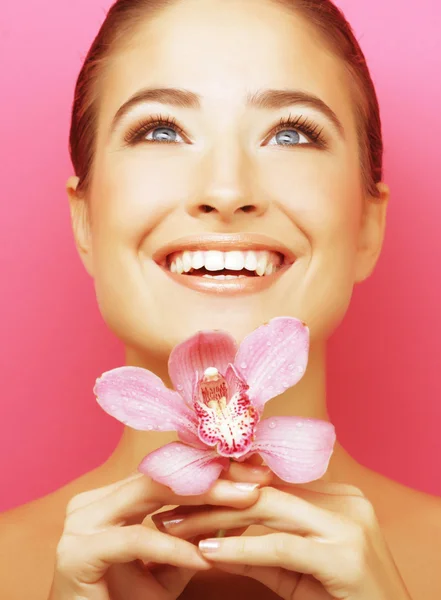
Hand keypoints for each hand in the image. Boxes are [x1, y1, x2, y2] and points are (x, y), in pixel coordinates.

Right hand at [47, 471, 260, 599]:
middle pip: (163, 475)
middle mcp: (96, 501)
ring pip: (150, 494)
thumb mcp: (174, 561)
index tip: (254, 469)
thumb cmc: (129, 599)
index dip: (212, 467)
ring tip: (243, 503)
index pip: (169, 471)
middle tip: (258, 480)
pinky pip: (135, 540)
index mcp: (114, 497)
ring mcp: (83, 522)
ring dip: (203, 499)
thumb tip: (243, 503)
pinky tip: (202, 559)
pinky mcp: (78, 551)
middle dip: (214, 476)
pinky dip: (172, 549)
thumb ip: (200, 532)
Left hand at [154, 477, 412, 599]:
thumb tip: (213, 537)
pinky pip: (280, 546)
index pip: (267, 482)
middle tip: (167, 508)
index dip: (222, 486)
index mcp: (335, 495)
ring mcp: (346, 523)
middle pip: (262, 491)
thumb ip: (260, 549)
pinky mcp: (344, 554)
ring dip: (213, 519)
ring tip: (174, 527)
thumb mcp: (295, 572)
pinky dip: (240, 549)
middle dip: (210, 499)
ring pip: (266, 510)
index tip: (183, 494)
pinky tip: (206, 553)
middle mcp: (342, 499)